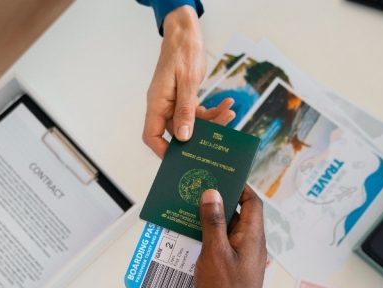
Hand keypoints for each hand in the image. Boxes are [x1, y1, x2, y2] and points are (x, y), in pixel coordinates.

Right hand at [143, 6, 235, 157]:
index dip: (163, 151)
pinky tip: (227, 105)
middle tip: (219, 136)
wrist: (186, 33)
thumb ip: (185, 110)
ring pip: (192, 123)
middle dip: (200, 135)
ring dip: (212, 121)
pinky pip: (198, 112)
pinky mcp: (185, 98)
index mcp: (157, 103)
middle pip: (178, 132)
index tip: (180, 159)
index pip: (152, 135)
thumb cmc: (182, 51)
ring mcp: (174, 103)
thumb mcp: (187, 81)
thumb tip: (183, 136)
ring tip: (229, 113)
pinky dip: (213, 110)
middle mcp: (164, 105)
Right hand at [195, 187, 266, 287]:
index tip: (221, 174)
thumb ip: (213, 222)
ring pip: (225, 232)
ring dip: (208, 222)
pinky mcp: (230, 271)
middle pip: (237, 215)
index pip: (253, 202)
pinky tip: (187, 238)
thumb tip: (213, 193)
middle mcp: (250, 245)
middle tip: (197, 189)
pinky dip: (205, 240)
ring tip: (187, 210)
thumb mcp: (215, 252)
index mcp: (253, 237)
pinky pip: (219, 247)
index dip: (240, 186)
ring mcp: (241, 259)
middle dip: (218, 202)